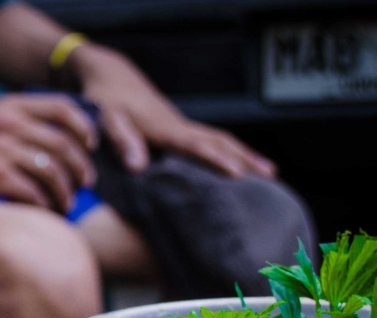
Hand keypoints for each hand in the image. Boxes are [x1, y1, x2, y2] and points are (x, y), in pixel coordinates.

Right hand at [0, 94, 96, 211]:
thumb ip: (21, 121)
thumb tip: (64, 138)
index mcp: (11, 106)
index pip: (62, 108)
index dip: (83, 126)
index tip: (90, 145)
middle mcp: (8, 123)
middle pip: (63, 145)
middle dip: (81, 168)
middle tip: (86, 184)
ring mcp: (1, 149)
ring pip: (52, 172)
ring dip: (65, 192)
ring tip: (67, 204)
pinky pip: (33, 193)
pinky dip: (44, 205)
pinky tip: (45, 211)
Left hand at [70, 45, 274, 176]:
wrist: (112, 80)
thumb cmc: (105, 102)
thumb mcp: (106, 119)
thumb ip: (121, 140)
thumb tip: (138, 166)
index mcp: (164, 129)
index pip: (196, 145)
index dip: (216, 160)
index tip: (237, 175)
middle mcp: (180, 127)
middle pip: (220, 142)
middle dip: (245, 158)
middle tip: (271, 179)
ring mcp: (183, 128)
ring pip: (220, 140)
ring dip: (245, 155)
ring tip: (269, 175)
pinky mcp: (180, 130)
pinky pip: (211, 142)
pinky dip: (230, 153)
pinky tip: (239, 165)